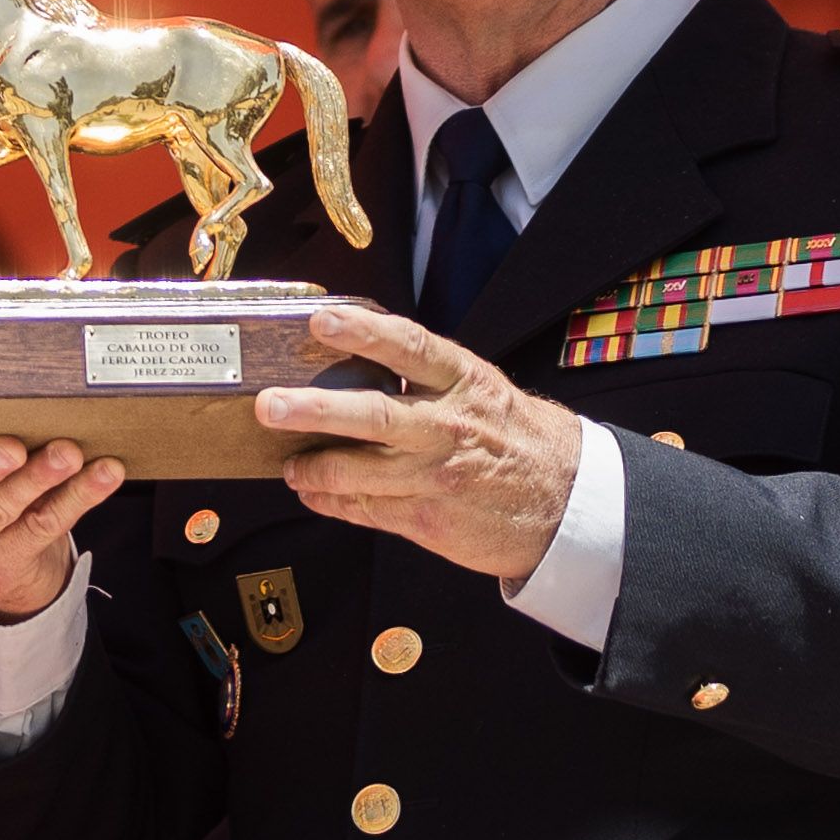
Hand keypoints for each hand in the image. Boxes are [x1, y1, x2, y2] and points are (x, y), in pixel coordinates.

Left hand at [257, 302, 580, 582]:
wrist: (568, 503)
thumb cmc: (517, 437)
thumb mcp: (482, 390)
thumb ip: (427, 377)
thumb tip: (356, 356)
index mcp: (466, 382)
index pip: (410, 348)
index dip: (364, 331)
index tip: (322, 321)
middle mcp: (448, 427)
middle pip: (374, 415)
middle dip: (315, 410)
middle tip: (271, 405)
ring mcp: (436, 476)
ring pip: (359, 473)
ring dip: (314, 468)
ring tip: (289, 464)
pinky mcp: (427, 519)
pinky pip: (367, 510)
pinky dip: (332, 501)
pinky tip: (312, 492)